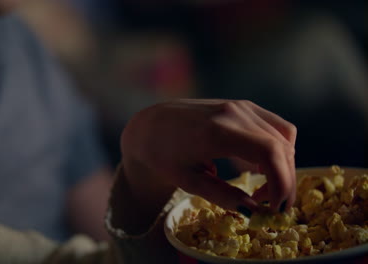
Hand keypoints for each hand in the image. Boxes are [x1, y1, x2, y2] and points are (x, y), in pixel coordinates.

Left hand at [121, 99, 296, 218]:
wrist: (149, 126)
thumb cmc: (162, 154)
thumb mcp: (188, 181)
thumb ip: (222, 196)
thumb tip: (254, 211)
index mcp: (218, 131)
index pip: (270, 152)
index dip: (282, 182)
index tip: (276, 208)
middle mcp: (234, 112)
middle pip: (281, 146)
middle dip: (285, 180)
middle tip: (274, 207)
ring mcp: (240, 105)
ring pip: (283, 135)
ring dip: (284, 164)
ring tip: (267, 190)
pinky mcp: (241, 106)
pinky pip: (273, 126)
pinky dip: (277, 148)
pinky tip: (262, 168)